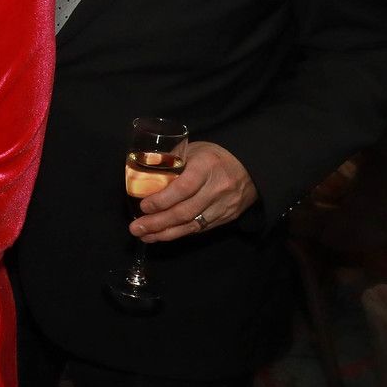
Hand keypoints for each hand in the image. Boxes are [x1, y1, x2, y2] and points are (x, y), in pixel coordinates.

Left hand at [131, 140, 257, 242]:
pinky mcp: (226, 218)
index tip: (144, 207)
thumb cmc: (213, 157)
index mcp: (206, 166)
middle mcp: (217, 188)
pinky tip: (162, 236)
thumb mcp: (193, 150)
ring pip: (192, 225)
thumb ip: (169, 160)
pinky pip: (199, 229)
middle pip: (185, 211)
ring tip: (144, 236)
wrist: (250, 169)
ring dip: (165, 233)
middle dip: (158, 223)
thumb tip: (141, 172)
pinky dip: (179, 233)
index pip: (183, 188)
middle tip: (136, 228)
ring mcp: (224, 206)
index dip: (162, 200)